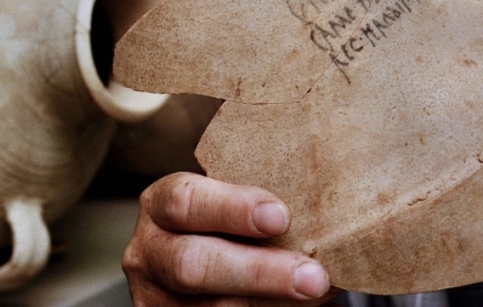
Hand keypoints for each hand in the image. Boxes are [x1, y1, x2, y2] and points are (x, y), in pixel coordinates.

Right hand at [123, 172, 334, 306]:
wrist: (211, 249)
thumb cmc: (232, 216)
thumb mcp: (230, 194)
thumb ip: (262, 188)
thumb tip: (332, 188)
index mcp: (161, 205)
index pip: (185, 201)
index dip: (233, 208)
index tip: (282, 216)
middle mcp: (150, 254)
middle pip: (193, 266)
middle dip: (259, 273)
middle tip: (314, 276)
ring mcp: (158, 299)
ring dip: (273, 305)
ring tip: (319, 294)